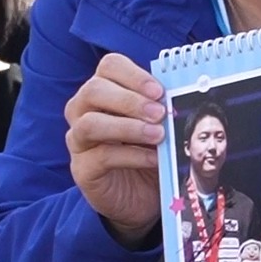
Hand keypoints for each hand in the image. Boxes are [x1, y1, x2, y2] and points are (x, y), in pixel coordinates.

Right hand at [65, 53, 165, 244]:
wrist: (140, 195)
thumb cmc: (148, 149)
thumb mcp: (158, 124)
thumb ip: (162, 106)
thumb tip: (181, 93)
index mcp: (104, 89)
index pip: (109, 66)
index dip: (134, 75)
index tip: (159, 91)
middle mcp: (83, 110)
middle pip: (94, 90)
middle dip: (129, 100)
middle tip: (160, 113)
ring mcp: (79, 140)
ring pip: (90, 123)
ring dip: (128, 126)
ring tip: (158, 135)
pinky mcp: (82, 168)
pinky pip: (101, 156)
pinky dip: (132, 155)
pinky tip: (154, 158)